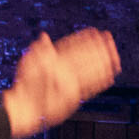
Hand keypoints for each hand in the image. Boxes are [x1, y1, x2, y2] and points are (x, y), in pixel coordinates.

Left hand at [2, 27, 121, 138]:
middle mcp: (64, 71)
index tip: (95, 32)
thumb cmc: (24, 86)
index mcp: (55, 61)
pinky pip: (91, 87)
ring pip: (90, 70)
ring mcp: (70, 83)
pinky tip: (109, 78)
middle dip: (98, 48)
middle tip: (109, 39)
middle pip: (85, 57)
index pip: (73, 46)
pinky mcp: (73, 96)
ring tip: (114, 56)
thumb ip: (39, 51)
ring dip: (102, 63)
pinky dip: (100, 82)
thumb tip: (43, 37)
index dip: (84, 39)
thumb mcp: (28, 64)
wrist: (24, 107)